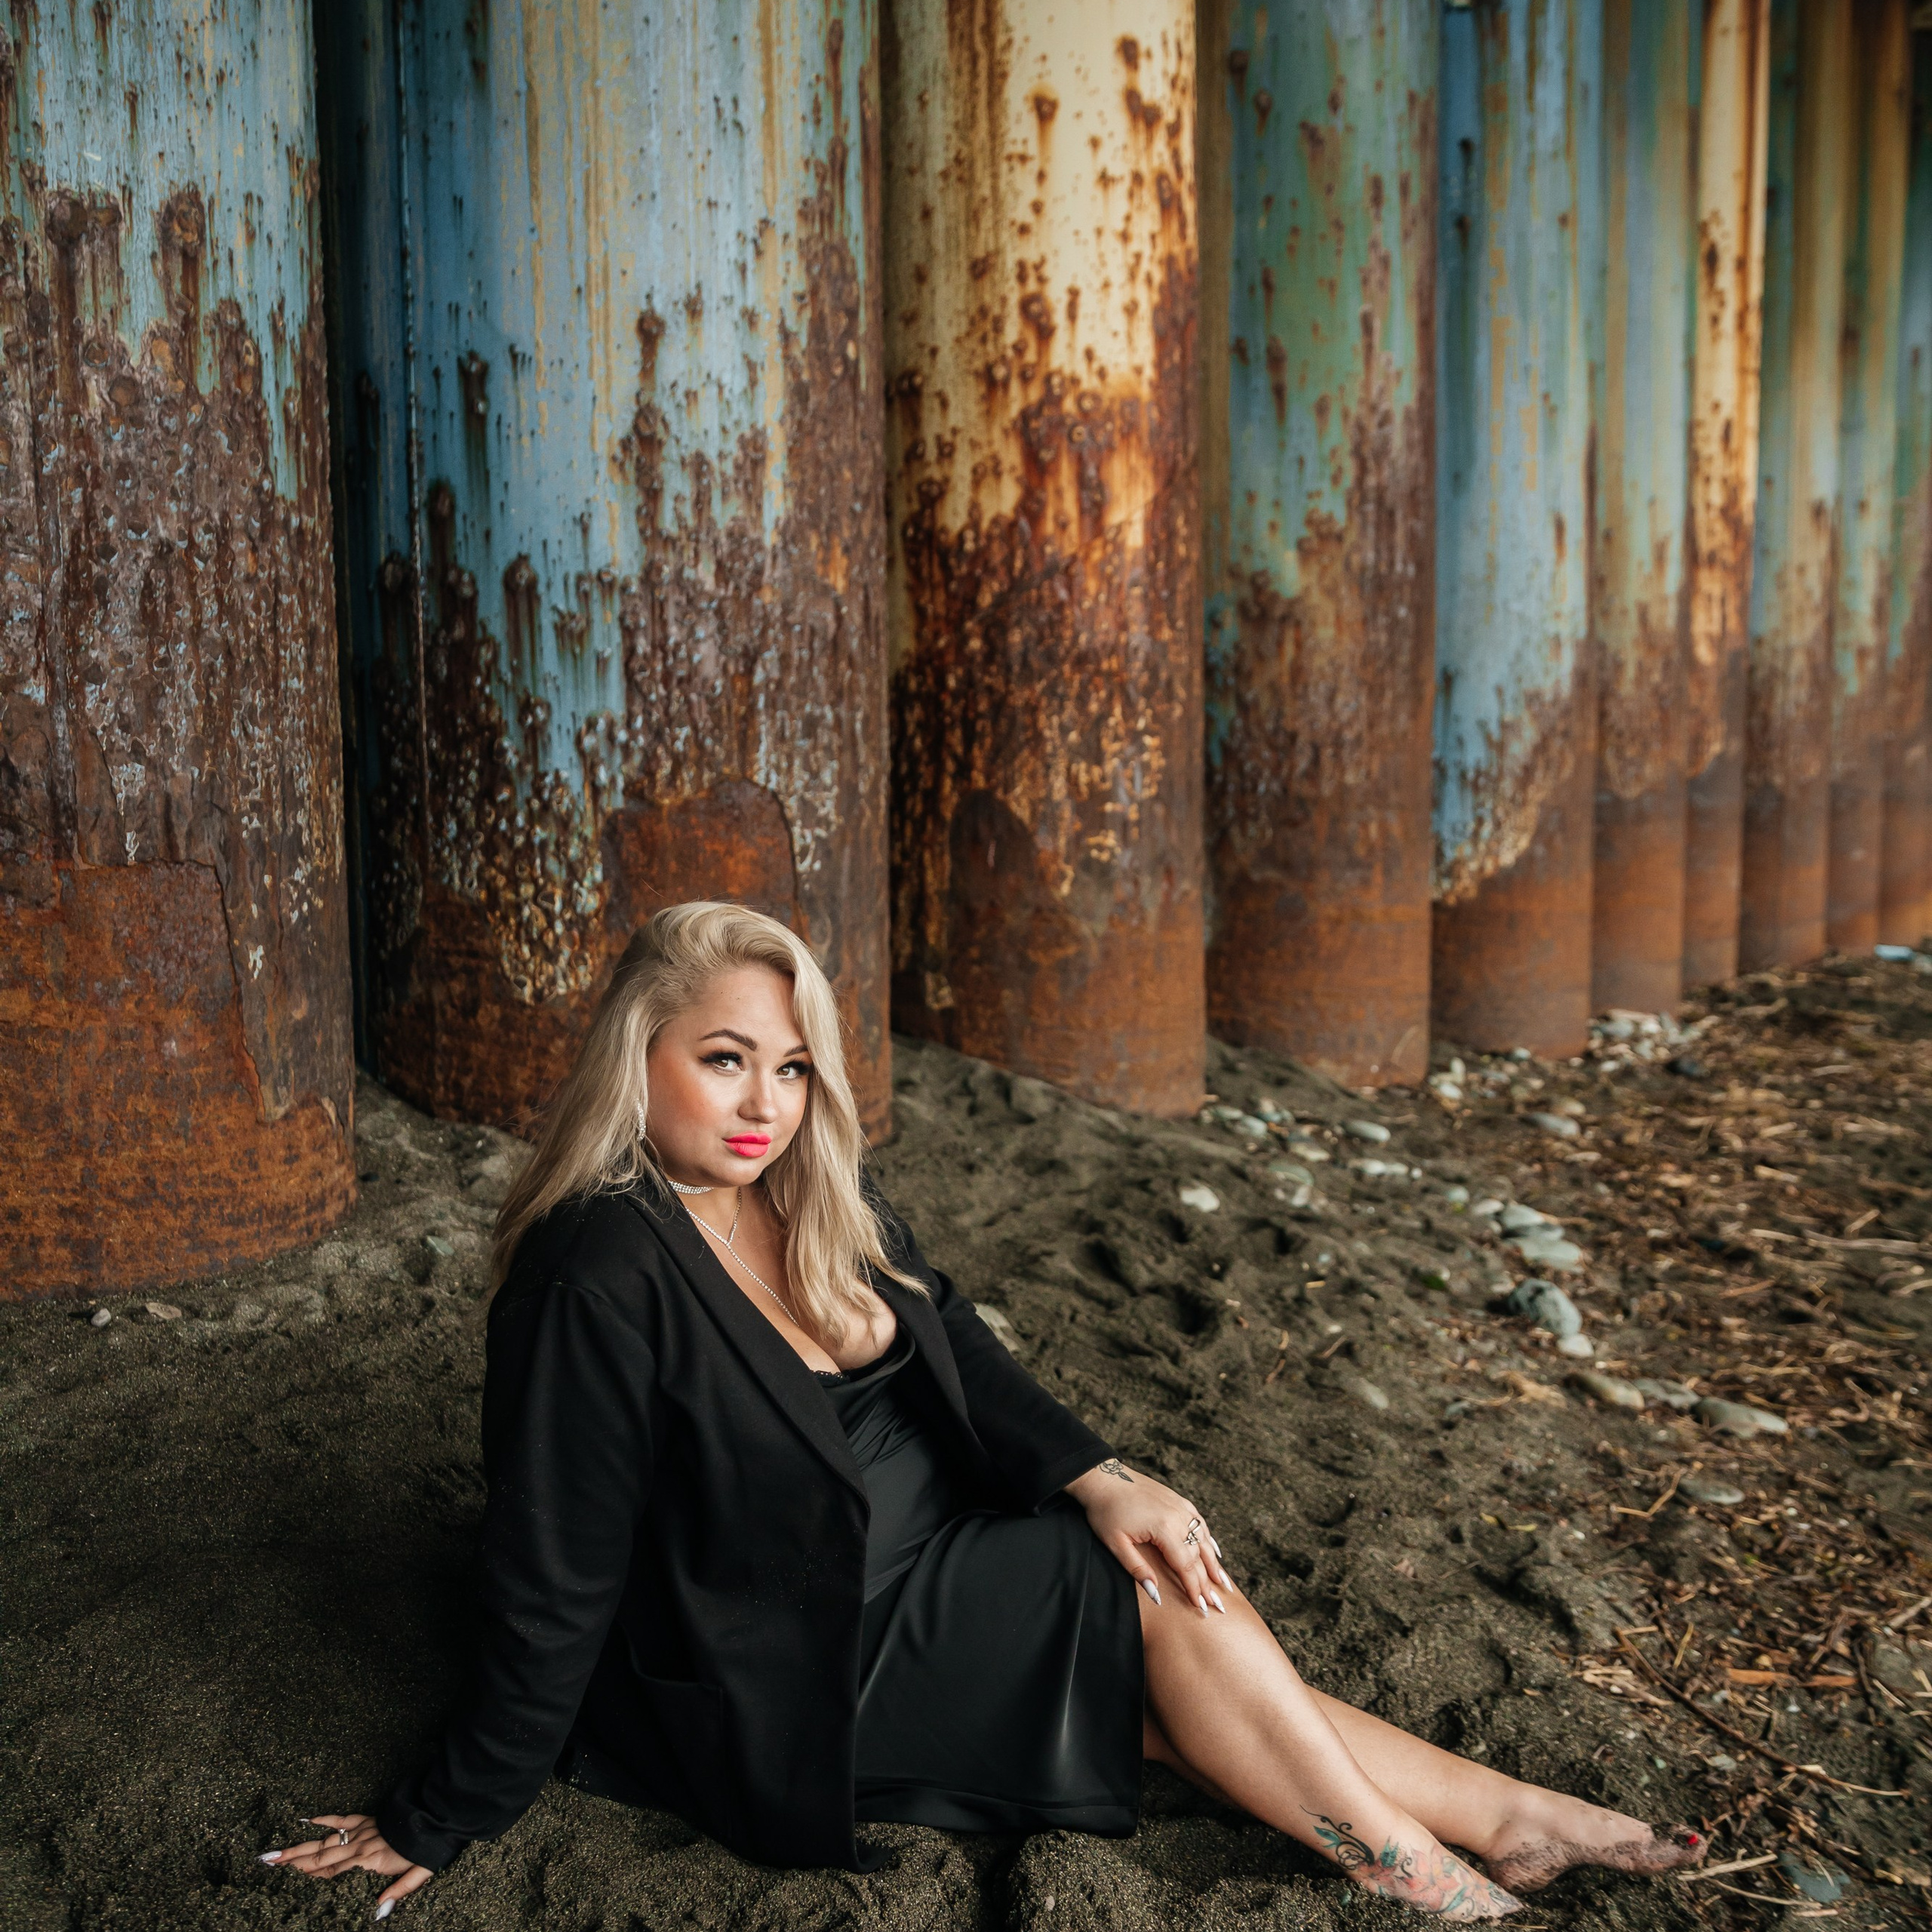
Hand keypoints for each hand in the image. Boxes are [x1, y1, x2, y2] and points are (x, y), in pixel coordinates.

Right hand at [260, 1814, 431, 1917]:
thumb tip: (379, 1912)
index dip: (307, 1876)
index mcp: (369, 1862)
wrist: (440, 1814)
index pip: (331, 1873)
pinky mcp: (370, 1819)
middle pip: (320, 1857)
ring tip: (276, 1851)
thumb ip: (399, 1891)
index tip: (283, 1879)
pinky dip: (326, 1820)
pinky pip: (344, 1819)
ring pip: (326, 1840)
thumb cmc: (430, 1847)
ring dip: (300, 1846)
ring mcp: (363, 1830)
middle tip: (266, 1863)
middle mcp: (361, 1846)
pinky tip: (308, 1820)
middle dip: (292, 1861)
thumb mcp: (420, 1874)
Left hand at [1065, 1458, 1232, 1615]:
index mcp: (1164, 1528)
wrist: (1104, 1476)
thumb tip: (1157, 1595)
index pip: (1185, 1566)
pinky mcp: (1178, 1500)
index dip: (1194, 1588)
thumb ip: (1138, 1570)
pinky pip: (1199, 1522)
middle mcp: (1178, 1516)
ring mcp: (1180, 1506)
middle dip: (1208, 1582)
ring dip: (1214, 1563)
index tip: (1201, 1608)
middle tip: (1218, 1605)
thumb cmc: (1106, 1511)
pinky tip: (1214, 1551)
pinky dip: (1208, 1539)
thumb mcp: (1116, 1544)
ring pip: (1203, 1539)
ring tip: (1223, 1584)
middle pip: (1198, 1555)